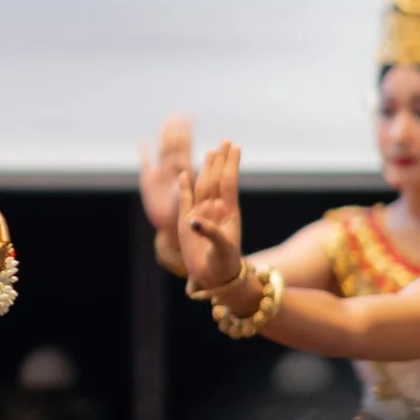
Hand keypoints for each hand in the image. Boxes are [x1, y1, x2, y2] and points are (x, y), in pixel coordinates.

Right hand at [139, 114, 193, 233]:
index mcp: (184, 174)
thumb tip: (185, 174)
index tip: (188, 117)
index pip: (184, 147)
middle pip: (174, 146)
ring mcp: (161, 175)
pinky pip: (147, 164)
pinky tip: (143, 142)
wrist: (174, 230)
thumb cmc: (186, 218)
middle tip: (178, 114)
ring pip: (163, 151)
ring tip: (167, 122)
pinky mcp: (149, 182)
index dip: (185, 133)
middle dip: (176, 130)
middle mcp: (173, 172)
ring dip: (164, 137)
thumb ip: (183, 188)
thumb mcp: (184, 202)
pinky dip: (145, 154)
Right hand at [178, 143, 246, 292]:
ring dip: (207, 168)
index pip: (228, 183)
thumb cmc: (224, 264)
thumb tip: (195, 221)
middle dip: (221, 160)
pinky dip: (184, 187)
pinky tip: (185, 175)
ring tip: (211, 152)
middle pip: (217, 179)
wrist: (215, 277)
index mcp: (228, 212)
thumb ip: (210, 233)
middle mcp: (215, 209)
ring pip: (203, 186)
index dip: (231, 165)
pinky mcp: (186, 222)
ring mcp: (201, 214)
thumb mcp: (223, 249)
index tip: (235, 147)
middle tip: (226, 141)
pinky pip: (185, 200)